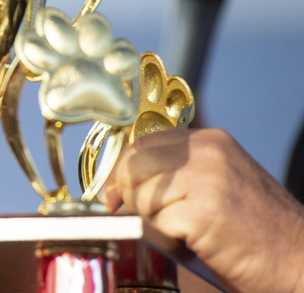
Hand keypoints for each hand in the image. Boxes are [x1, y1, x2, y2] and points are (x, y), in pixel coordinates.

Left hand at [103, 128, 303, 292]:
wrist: (301, 259)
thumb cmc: (255, 229)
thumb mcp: (217, 184)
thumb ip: (177, 173)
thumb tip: (119, 182)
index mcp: (209, 141)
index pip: (140, 144)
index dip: (122, 172)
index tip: (115, 195)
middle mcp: (208, 152)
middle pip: (133, 165)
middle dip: (128, 195)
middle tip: (139, 218)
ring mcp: (207, 178)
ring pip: (139, 194)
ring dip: (150, 218)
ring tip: (182, 231)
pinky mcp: (205, 211)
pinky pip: (155, 223)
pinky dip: (167, 239)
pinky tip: (195, 242)